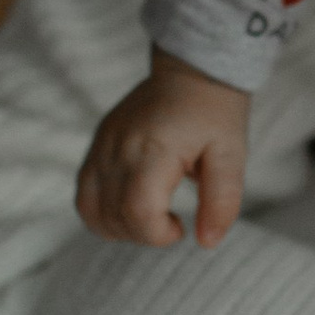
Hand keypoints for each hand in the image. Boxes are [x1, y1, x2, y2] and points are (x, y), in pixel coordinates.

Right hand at [77, 49, 251, 250]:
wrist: (192, 72)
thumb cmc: (214, 113)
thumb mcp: (231, 156)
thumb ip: (222, 201)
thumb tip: (207, 243)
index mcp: (154, 149)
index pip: (138, 212)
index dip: (158, 234)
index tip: (180, 227)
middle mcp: (118, 148)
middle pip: (113, 216)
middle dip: (143, 234)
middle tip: (170, 221)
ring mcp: (102, 146)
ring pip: (90, 209)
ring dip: (119, 227)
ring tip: (151, 215)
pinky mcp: (96, 145)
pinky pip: (83, 192)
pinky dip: (101, 212)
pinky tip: (130, 207)